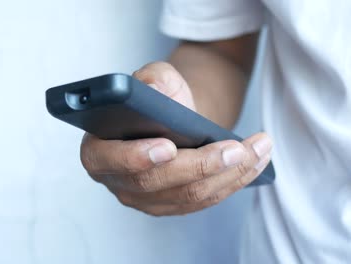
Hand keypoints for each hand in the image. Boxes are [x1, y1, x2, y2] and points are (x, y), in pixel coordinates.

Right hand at [80, 62, 272, 215]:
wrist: (172, 121)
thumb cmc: (160, 100)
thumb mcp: (154, 79)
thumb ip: (152, 79)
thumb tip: (154, 91)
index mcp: (98, 148)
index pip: (106, 159)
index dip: (135, 157)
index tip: (167, 146)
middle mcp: (117, 180)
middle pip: (155, 183)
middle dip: (199, 166)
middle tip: (234, 149)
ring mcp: (145, 199)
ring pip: (187, 196)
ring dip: (227, 175)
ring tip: (258, 150)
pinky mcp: (172, 206)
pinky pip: (204, 201)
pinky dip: (233, 182)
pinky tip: (256, 161)